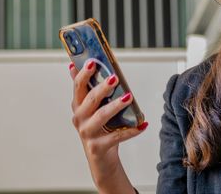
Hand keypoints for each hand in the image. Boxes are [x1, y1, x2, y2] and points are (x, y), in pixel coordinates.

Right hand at [69, 59, 146, 192]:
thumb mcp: (93, 109)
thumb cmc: (100, 128)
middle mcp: (79, 119)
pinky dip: (131, 130)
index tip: (92, 61)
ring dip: (115, 106)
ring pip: (101, 117)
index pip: (78, 87)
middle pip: (89, 100)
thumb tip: (82, 64)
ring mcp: (87, 134)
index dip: (83, 74)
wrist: (101, 159)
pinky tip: (143, 124)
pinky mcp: (98, 147)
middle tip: (115, 77)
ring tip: (128, 97)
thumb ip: (89, 89)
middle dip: (102, 88)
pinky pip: (117, 136)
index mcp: (78, 106)